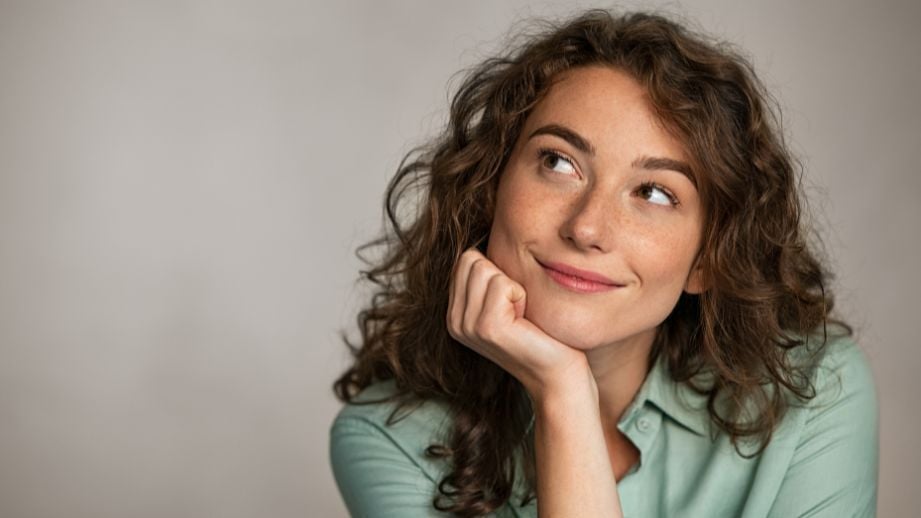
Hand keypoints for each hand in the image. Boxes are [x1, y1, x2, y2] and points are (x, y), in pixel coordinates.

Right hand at [446, 248, 594, 399]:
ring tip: (522, 315)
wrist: (558, 374)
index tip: (511, 303)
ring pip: (485, 268)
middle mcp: (455, 321)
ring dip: (513, 286)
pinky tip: (526, 320)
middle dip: (503, 276)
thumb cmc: (540, 333)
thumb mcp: (507, 303)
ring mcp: (468, 326)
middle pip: (472, 260)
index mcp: (455, 314)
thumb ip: (488, 279)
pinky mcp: (487, 328)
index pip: (465, 260)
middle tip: (518, 309)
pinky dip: (521, 295)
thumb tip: (490, 232)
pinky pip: (502, 284)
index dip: (496, 272)